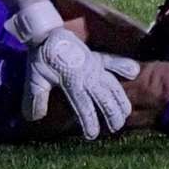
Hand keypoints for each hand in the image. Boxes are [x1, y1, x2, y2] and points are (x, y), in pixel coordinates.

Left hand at [23, 27, 139, 139]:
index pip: (83, 105)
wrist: (47, 34)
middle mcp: (87, 74)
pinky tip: (134, 71)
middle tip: (115, 128)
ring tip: (126, 112)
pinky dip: (123, 65)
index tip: (92, 135)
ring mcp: (94, 65)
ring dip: (120, 98)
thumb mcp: (34, 78)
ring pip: (112, 83)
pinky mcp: (96, 57)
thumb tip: (34, 118)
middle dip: (111, 113)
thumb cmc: (41, 57)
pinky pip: (113, 61)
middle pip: (104, 96)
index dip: (89, 120)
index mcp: (72, 80)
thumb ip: (35, 98)